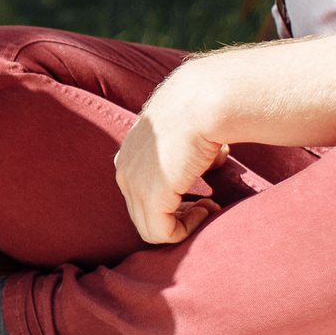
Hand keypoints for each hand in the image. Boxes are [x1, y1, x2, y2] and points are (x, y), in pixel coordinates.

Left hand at [113, 60, 231, 244]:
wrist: (205, 100)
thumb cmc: (205, 108)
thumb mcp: (188, 128)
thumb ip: (187, 148)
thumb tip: (211, 157)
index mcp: (130, 151)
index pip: (143, 190)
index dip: (176, 198)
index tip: (206, 191)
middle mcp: (124, 167)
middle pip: (145, 212)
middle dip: (179, 212)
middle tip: (211, 203)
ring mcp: (132, 183)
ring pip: (153, 226)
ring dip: (185, 222)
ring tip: (211, 205)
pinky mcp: (149, 197)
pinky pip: (162, 234)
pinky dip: (188, 229)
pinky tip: (208, 207)